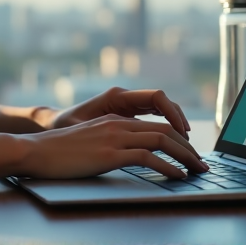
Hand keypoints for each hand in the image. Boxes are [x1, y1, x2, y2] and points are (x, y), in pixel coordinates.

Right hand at [18, 114, 208, 179]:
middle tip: (202, 165)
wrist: (36, 151)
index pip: (155, 125)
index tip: (189, 155)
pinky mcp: (110, 153)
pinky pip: (147, 157)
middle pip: (165, 131)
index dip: (177, 139)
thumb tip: (128, 156)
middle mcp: (118, 124)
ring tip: (197, 171)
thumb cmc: (59, 152)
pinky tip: (177, 176)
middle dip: (189, 148)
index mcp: (114, 120)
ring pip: (162, 140)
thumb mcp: (89, 143)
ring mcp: (114, 137)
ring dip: (185, 157)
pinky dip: (167, 167)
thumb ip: (109, 143)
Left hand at [48, 87, 191, 139]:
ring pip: (161, 110)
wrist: (54, 121)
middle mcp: (126, 98)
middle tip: (192, 146)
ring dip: (176, 125)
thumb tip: (121, 136)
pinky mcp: (128, 114)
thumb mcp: (82, 128)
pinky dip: (166, 127)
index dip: (172, 113)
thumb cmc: (64, 125)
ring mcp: (128, 104)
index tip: (183, 132)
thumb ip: (102, 131)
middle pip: (164, 103)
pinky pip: (154, 117)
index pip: (155, 97)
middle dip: (180, 122)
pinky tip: (174, 144)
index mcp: (117, 96)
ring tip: (187, 147)